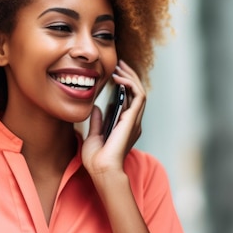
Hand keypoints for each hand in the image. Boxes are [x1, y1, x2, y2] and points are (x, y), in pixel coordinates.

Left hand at [81, 60, 145, 177]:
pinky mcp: (133, 119)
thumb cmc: (97, 159)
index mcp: (125, 126)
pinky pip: (138, 96)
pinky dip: (131, 84)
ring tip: (119, 67)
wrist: (101, 169)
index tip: (114, 74)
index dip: (124, 85)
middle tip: (119, 64)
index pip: (129, 100)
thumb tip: (97, 107)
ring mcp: (134, 120)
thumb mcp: (93, 136)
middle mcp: (133, 122)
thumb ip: (96, 121)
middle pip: (136, 93)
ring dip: (131, 77)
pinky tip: (119, 78)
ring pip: (140, 91)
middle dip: (129, 76)